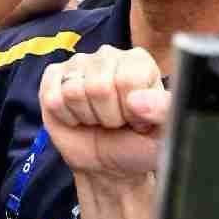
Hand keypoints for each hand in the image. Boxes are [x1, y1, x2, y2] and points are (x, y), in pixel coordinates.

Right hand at [40, 45, 169, 180]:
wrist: (108, 163)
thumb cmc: (138, 144)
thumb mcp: (164, 133)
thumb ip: (164, 112)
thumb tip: (136, 101)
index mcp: (139, 61)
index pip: (128, 80)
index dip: (130, 111)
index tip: (136, 121)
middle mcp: (108, 55)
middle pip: (99, 86)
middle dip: (107, 116)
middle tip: (115, 122)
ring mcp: (78, 63)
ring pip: (74, 92)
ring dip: (87, 117)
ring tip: (97, 119)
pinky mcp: (53, 76)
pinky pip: (53, 98)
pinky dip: (66, 117)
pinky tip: (77, 117)